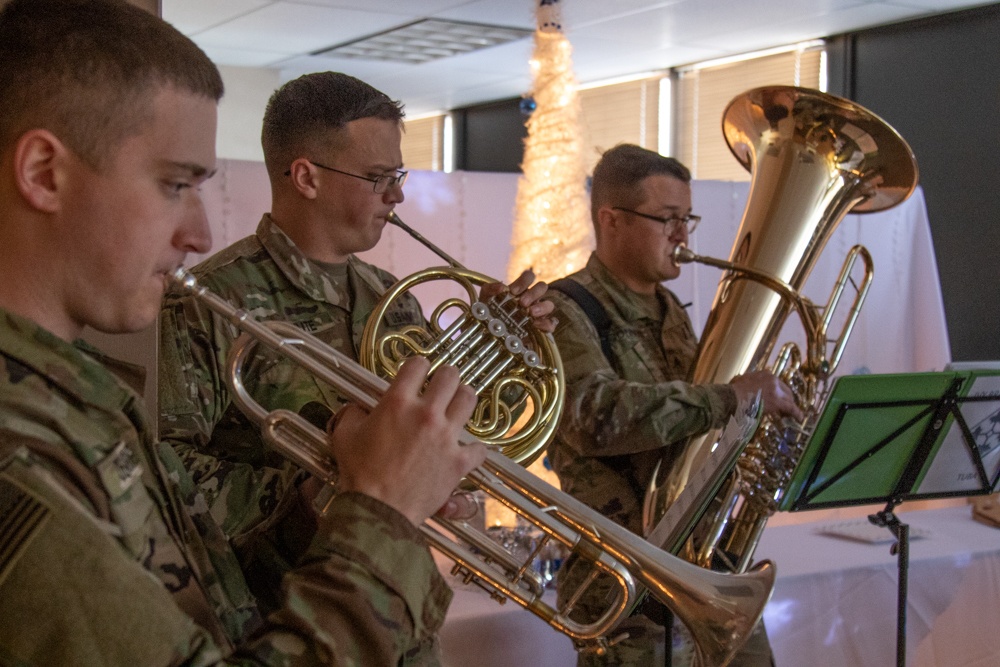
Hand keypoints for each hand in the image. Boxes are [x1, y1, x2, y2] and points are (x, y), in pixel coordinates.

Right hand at [329, 357, 485, 525]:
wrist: (378, 509)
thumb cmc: (359, 473)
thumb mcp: (345, 435)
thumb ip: (353, 413)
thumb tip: (359, 406)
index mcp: (398, 403)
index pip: (417, 365)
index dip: (418, 366)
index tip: (418, 373)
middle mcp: (426, 414)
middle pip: (450, 376)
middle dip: (446, 377)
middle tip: (442, 385)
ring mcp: (446, 437)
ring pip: (469, 400)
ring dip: (463, 400)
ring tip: (457, 406)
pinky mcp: (459, 461)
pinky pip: (478, 448)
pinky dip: (473, 449)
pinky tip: (465, 451)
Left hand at [480, 268, 556, 332]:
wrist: (491, 334)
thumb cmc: (490, 312)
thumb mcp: (486, 299)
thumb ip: (490, 289)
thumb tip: (502, 287)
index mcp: (520, 289)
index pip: (529, 277)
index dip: (524, 281)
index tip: (513, 292)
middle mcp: (532, 299)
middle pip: (542, 287)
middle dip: (533, 293)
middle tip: (522, 303)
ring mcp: (538, 313)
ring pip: (549, 304)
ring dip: (541, 307)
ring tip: (530, 313)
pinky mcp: (541, 328)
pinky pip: (552, 322)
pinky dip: (547, 323)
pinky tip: (536, 325)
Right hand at [729, 370, 804, 421]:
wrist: (734, 397)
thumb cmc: (734, 390)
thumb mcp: (740, 380)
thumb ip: (746, 381)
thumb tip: (739, 382)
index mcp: (765, 374)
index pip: (777, 383)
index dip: (778, 392)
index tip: (777, 397)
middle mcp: (774, 380)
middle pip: (785, 390)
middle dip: (786, 399)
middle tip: (784, 408)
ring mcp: (777, 391)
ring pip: (789, 399)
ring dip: (790, 407)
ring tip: (790, 415)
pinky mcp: (779, 402)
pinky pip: (791, 408)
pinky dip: (797, 413)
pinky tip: (800, 418)